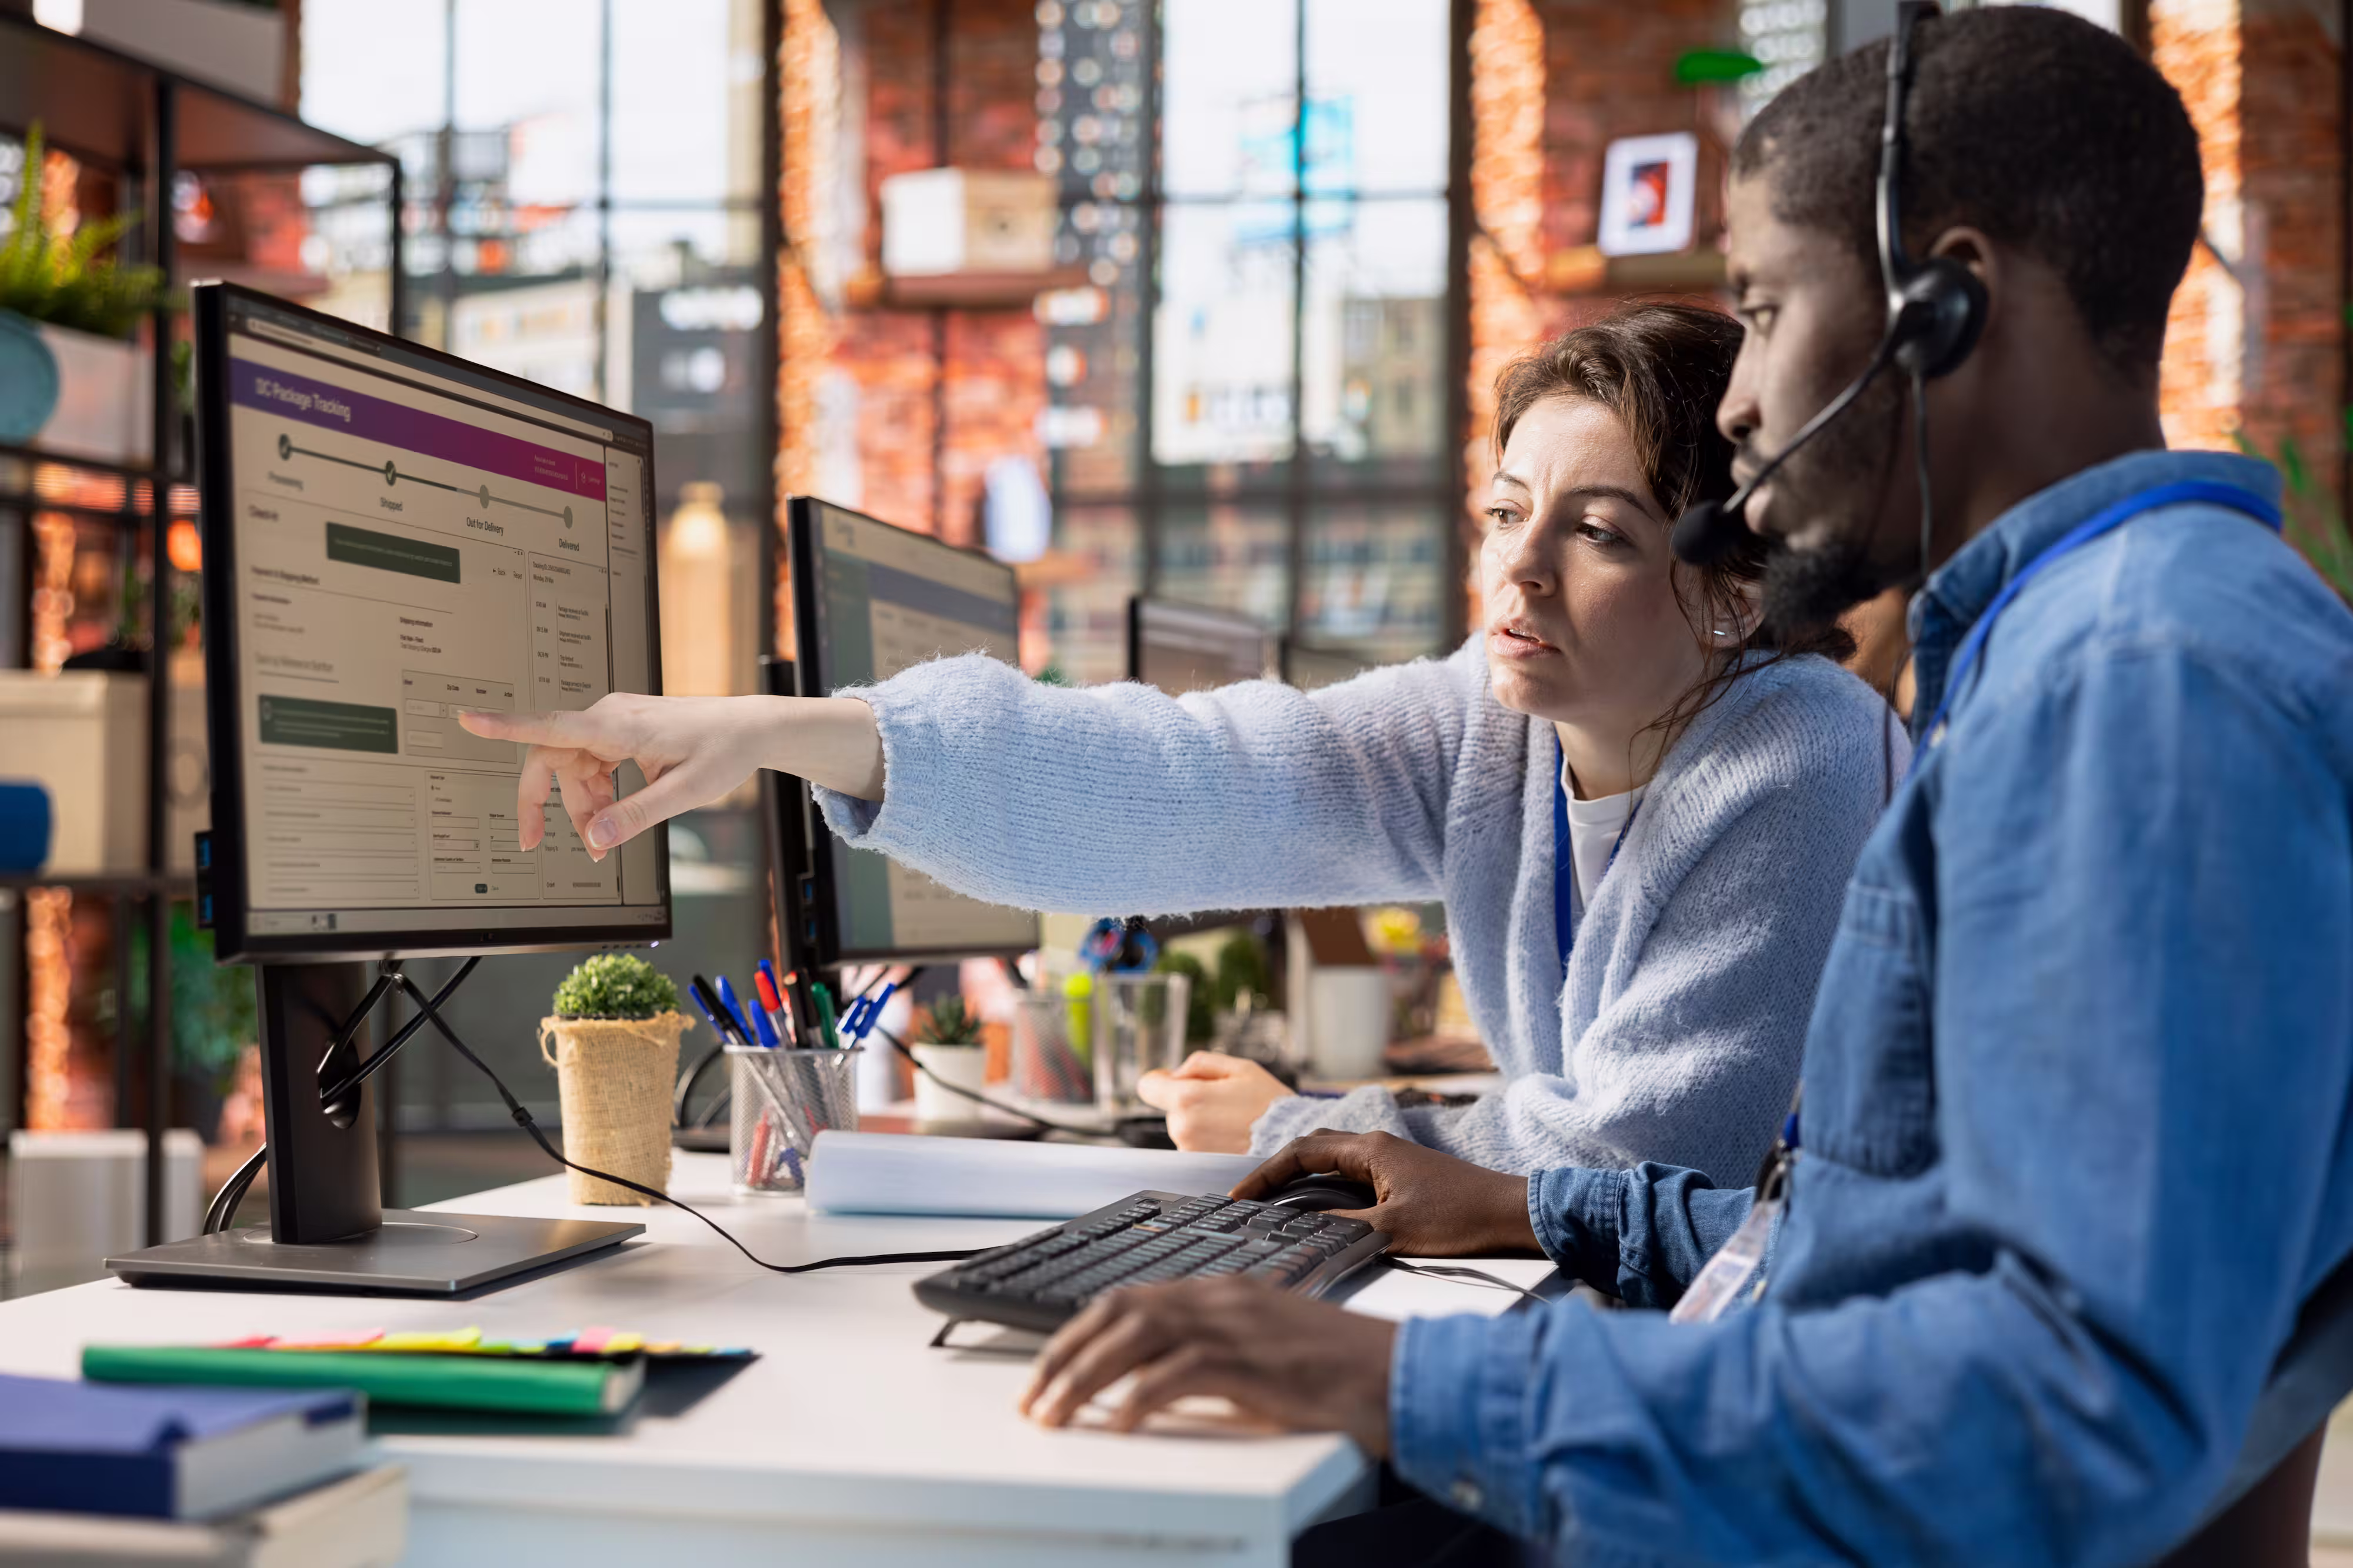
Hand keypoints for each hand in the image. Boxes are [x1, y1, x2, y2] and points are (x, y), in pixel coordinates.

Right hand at [459, 693, 882, 858]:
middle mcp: (610, 717)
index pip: (552, 726)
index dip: (506, 726)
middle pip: (553, 757)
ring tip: (604, 841)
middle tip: (535, 842)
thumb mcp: (684, 793)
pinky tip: (611, 817)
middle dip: (546, 802)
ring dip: (581, 805)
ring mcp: (615, 722)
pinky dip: (596, 793)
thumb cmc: (724, 752)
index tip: (470, 719)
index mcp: (620, 726)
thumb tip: (594, 838)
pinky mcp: (622, 731)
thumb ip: (637, 815)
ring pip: (573, 767)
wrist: (752, 727)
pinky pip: (592, 763)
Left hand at [1020, 1277, 1395, 1450]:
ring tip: (1055, 1413)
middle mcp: (1221, 1298)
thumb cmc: (1337, 1370)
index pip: (1128, 1298)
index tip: (1047, 1368)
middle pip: (1117, 1312)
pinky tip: (1120, 1422)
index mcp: (1222, 1290)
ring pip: (1135, 1337)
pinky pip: (1178, 1373)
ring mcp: (1235, 1325)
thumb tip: (1153, 1382)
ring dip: (1084, 1377)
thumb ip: (1212, 1352)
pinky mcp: (1251, 1361)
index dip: (1078, 1332)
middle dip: (1063, 1353)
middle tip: (1033, 1395)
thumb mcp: (1262, 1350)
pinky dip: (1141, 1396)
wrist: (1397, 1372)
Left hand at [1136, 1052, 1293, 1152]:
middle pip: (1171, 1106)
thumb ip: (1199, 1063)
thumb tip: (1174, 1074)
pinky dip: (1208, 1139)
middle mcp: (1183, 1128)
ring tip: (1233, 1120)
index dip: (1161, 1080)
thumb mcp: (1239, 1067)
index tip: (1175, 1081)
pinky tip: (1232, 1136)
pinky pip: (1194, 1144)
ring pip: (1183, 1126)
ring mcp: (1189, 1150)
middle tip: (1226, 1101)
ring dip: (1200, 1121)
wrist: (1291, 1141)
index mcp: (1188, 1098)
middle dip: (1191, 1100)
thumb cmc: (1269, 1104)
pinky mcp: (1199, 1166)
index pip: (1147, 1085)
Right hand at [1233, 1130, 1539, 1256]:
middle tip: (1249, 1201)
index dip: (1266, 1175)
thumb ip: (1342, 1229)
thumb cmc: (1460, 1219)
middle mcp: (1377, 1146)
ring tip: (1273, 1206)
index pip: (1302, 1153)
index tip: (1240, 1198)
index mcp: (1371, 1149)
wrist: (1513, 1215)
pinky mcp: (1404, 1177)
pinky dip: (1325, 1189)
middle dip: (1277, 1173)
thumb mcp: (1393, 1230)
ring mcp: (1392, 1160)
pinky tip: (1318, 1212)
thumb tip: (1300, 1232)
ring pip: (1332, 1162)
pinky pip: (1351, 1176)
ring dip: (1301, 1180)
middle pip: (1313, 1150)